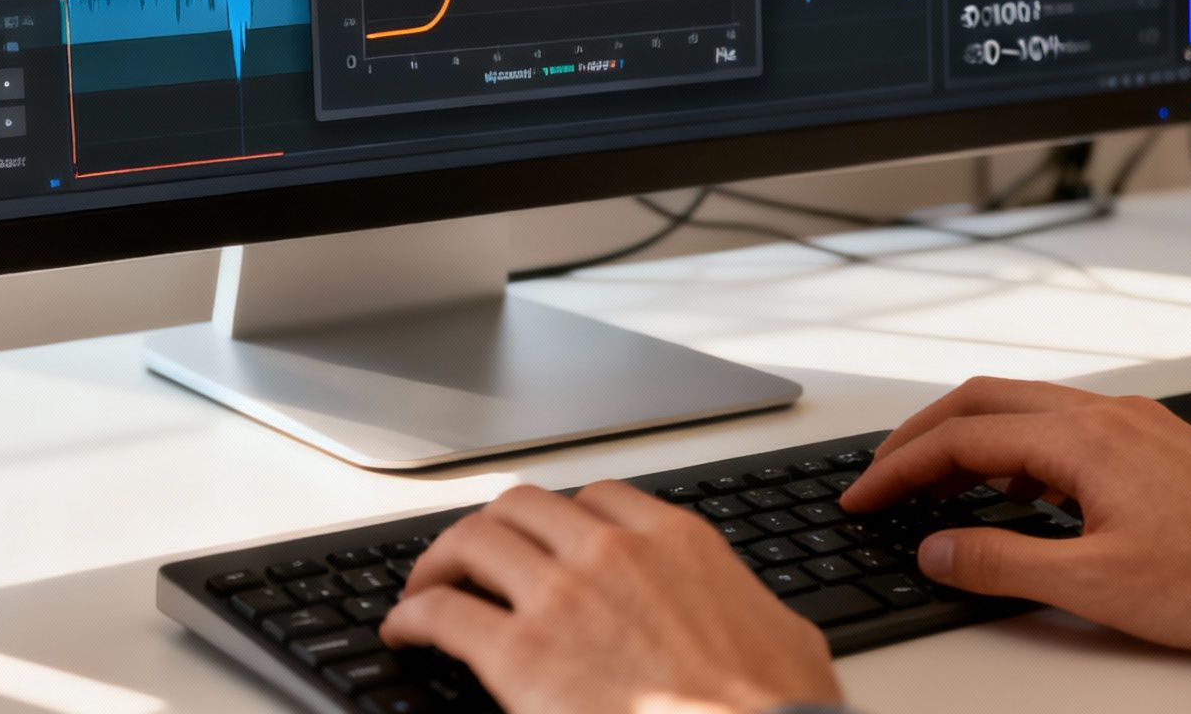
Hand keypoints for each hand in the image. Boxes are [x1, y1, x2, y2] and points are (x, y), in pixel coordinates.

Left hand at [382, 482, 842, 713]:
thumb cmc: (780, 712)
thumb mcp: (784, 639)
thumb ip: (750, 610)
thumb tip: (758, 623)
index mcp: (678, 543)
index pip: (599, 498)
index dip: (561, 518)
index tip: (544, 540)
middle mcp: (613, 552)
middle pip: (524, 506)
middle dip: (492, 528)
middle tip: (473, 558)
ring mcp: (563, 596)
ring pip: (474, 540)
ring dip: (441, 561)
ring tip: (426, 587)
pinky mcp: (521, 653)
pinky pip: (443, 614)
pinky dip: (412, 615)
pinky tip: (405, 632)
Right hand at [839, 377, 1190, 673]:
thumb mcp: (1095, 585)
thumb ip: (1001, 564)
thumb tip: (936, 549)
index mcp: (1080, 438)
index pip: (960, 438)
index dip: (899, 468)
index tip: (864, 497)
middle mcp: (1104, 414)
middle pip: (981, 401)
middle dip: (919, 437)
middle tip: (881, 477)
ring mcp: (1132, 423)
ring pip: (1023, 407)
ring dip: (967, 437)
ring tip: (934, 484)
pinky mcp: (1153, 442)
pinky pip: (1060, 424)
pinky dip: (1013, 446)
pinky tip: (1015, 487)